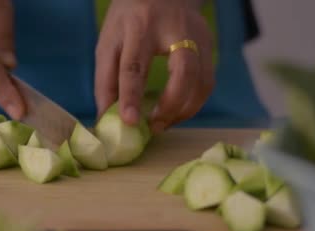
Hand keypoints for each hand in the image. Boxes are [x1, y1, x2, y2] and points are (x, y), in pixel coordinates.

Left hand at [95, 0, 214, 132]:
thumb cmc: (128, 20)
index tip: (130, 121)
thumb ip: (106, 81)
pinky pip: (207, 82)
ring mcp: (197, 36)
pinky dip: (193, 103)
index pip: (134, 66)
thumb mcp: (109, 43)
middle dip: (171, 105)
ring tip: (163, 123)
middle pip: (183, 71)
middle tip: (154, 126)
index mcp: (139, 28)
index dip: (131, 96)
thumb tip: (106, 118)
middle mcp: (173, 30)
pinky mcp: (209, 44)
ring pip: (202, 80)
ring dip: (184, 110)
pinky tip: (177, 112)